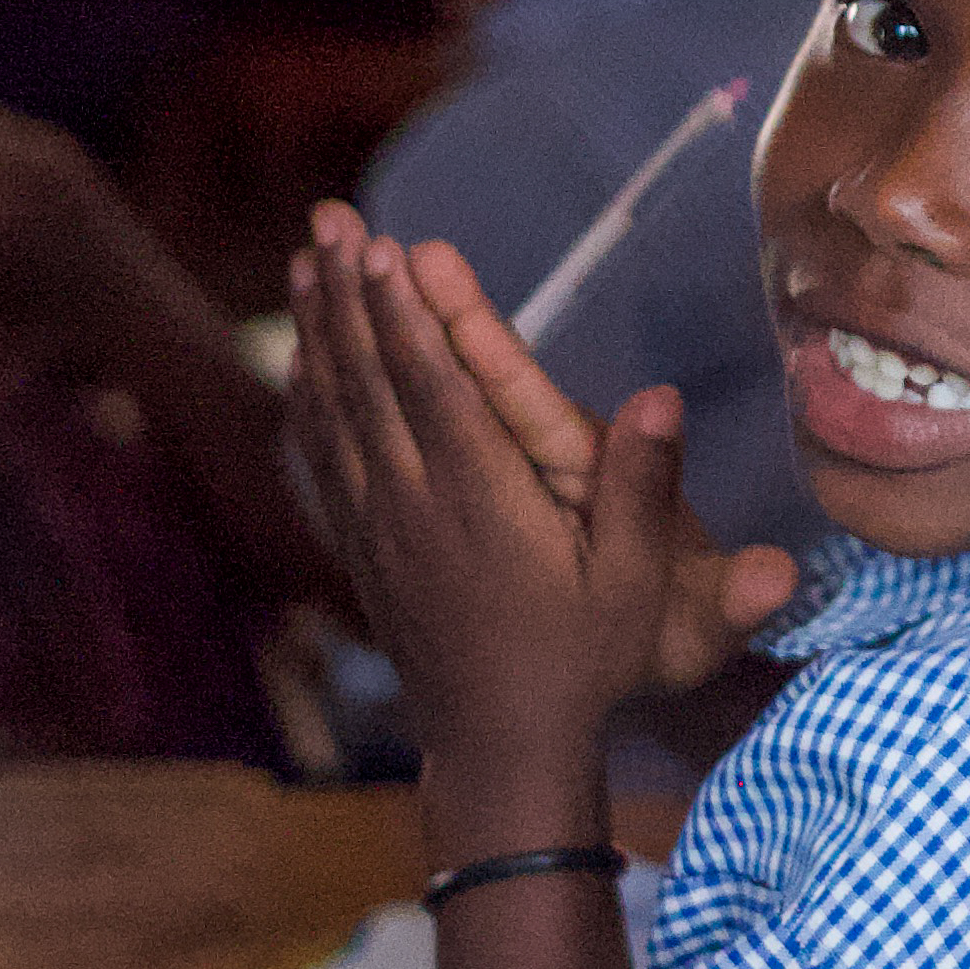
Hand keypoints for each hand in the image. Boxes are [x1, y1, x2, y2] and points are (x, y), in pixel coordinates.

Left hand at [290, 205, 795, 698]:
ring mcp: (380, 527)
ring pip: (338, 410)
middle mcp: (417, 505)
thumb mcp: (637, 588)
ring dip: (323, 331)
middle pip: (373, 381)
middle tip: (333, 221)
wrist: (499, 747)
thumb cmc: (583, 664)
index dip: (408, 313)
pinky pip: (324, 455)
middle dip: (354, 296)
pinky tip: (304, 357)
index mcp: (482, 503)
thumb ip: (644, 490)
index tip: (387, 246)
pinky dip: (311, 396)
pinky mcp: (363, 548)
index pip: (435, 388)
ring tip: (308, 262)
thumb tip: (665, 397)